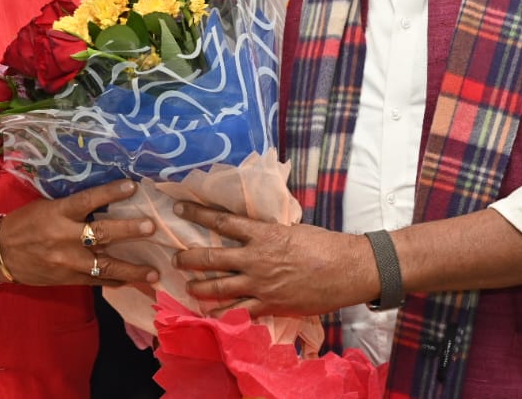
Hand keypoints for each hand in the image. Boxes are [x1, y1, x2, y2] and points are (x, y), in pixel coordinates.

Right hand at [0, 180, 158, 286]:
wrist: (0, 253)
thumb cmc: (25, 224)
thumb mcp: (47, 207)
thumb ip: (74, 208)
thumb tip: (106, 201)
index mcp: (58, 213)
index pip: (88, 200)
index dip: (110, 193)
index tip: (133, 186)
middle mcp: (64, 238)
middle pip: (101, 234)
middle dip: (128, 231)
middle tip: (151, 227)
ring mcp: (68, 262)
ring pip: (104, 265)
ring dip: (132, 269)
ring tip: (154, 272)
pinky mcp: (68, 279)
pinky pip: (96, 281)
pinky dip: (115, 281)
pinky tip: (132, 281)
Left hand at [170, 200, 376, 317]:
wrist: (346, 270)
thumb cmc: (324, 245)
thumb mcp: (292, 229)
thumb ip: (270, 232)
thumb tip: (256, 228)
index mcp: (262, 234)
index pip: (222, 221)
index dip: (197, 213)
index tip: (180, 207)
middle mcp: (255, 259)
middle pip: (212, 258)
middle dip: (189, 258)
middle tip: (176, 258)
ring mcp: (260, 284)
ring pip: (219, 287)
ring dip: (199, 287)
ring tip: (188, 286)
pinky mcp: (269, 305)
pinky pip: (238, 311)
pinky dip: (222, 313)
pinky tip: (210, 313)